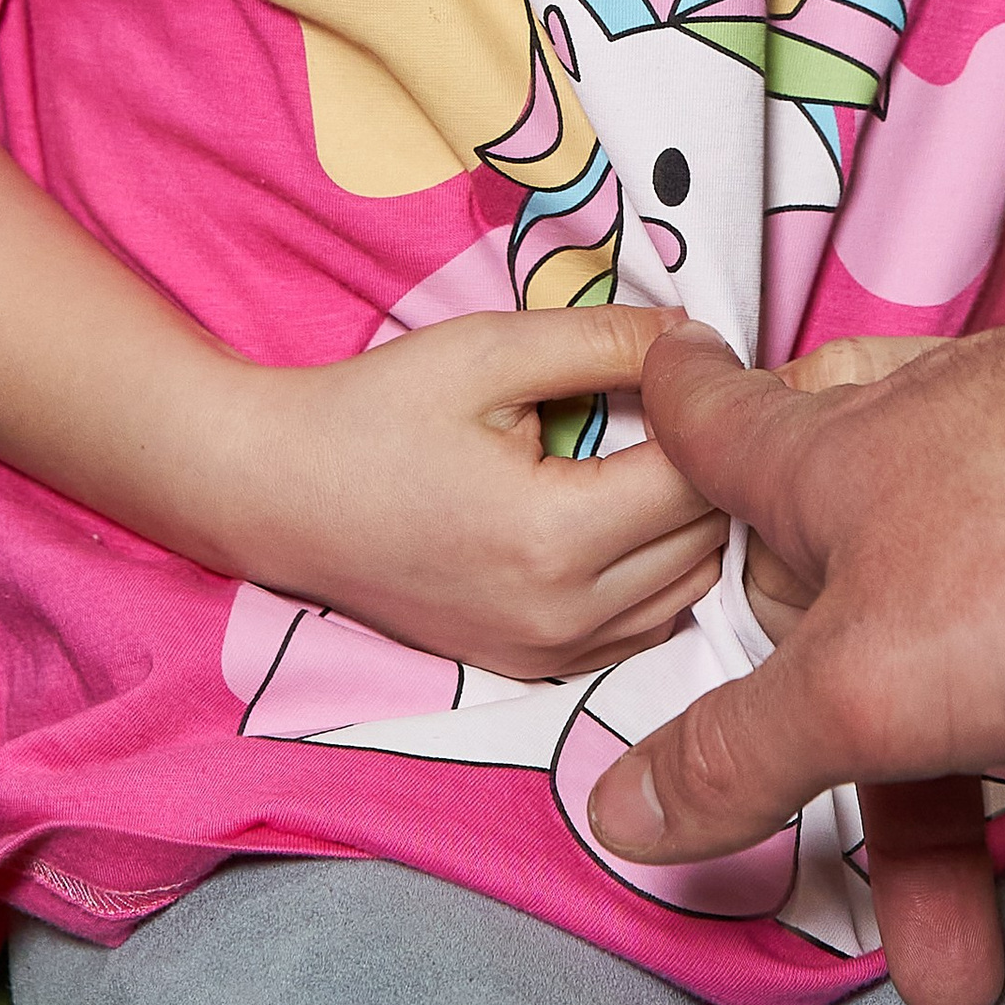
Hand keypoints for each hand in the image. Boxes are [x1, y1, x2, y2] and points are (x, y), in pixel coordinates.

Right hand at [245, 306, 728, 682]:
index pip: (703, 476)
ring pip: (689, 590)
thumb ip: (607, 341)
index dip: (726, 411)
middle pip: (709, 540)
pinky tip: (634, 508)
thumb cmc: (376, 412)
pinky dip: (662, 570)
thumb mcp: (490, 349)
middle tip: (710, 400)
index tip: (722, 363)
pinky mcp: (533, 666)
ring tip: (674, 450)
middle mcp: (564, 614)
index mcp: (555, 536)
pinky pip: (644, 625)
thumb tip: (702, 339)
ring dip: (700, 523)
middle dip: (724, 466)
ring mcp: (549, 653)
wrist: (278, 495)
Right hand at [592, 281, 1004, 1004]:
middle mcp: (954, 481)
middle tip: (946, 975)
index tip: (665, 382)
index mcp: (838, 481)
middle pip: (908, 655)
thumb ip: (746, 760)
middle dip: (934, 828)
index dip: (685, 414)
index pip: (727, 432)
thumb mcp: (862, 684)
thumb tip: (611, 812)